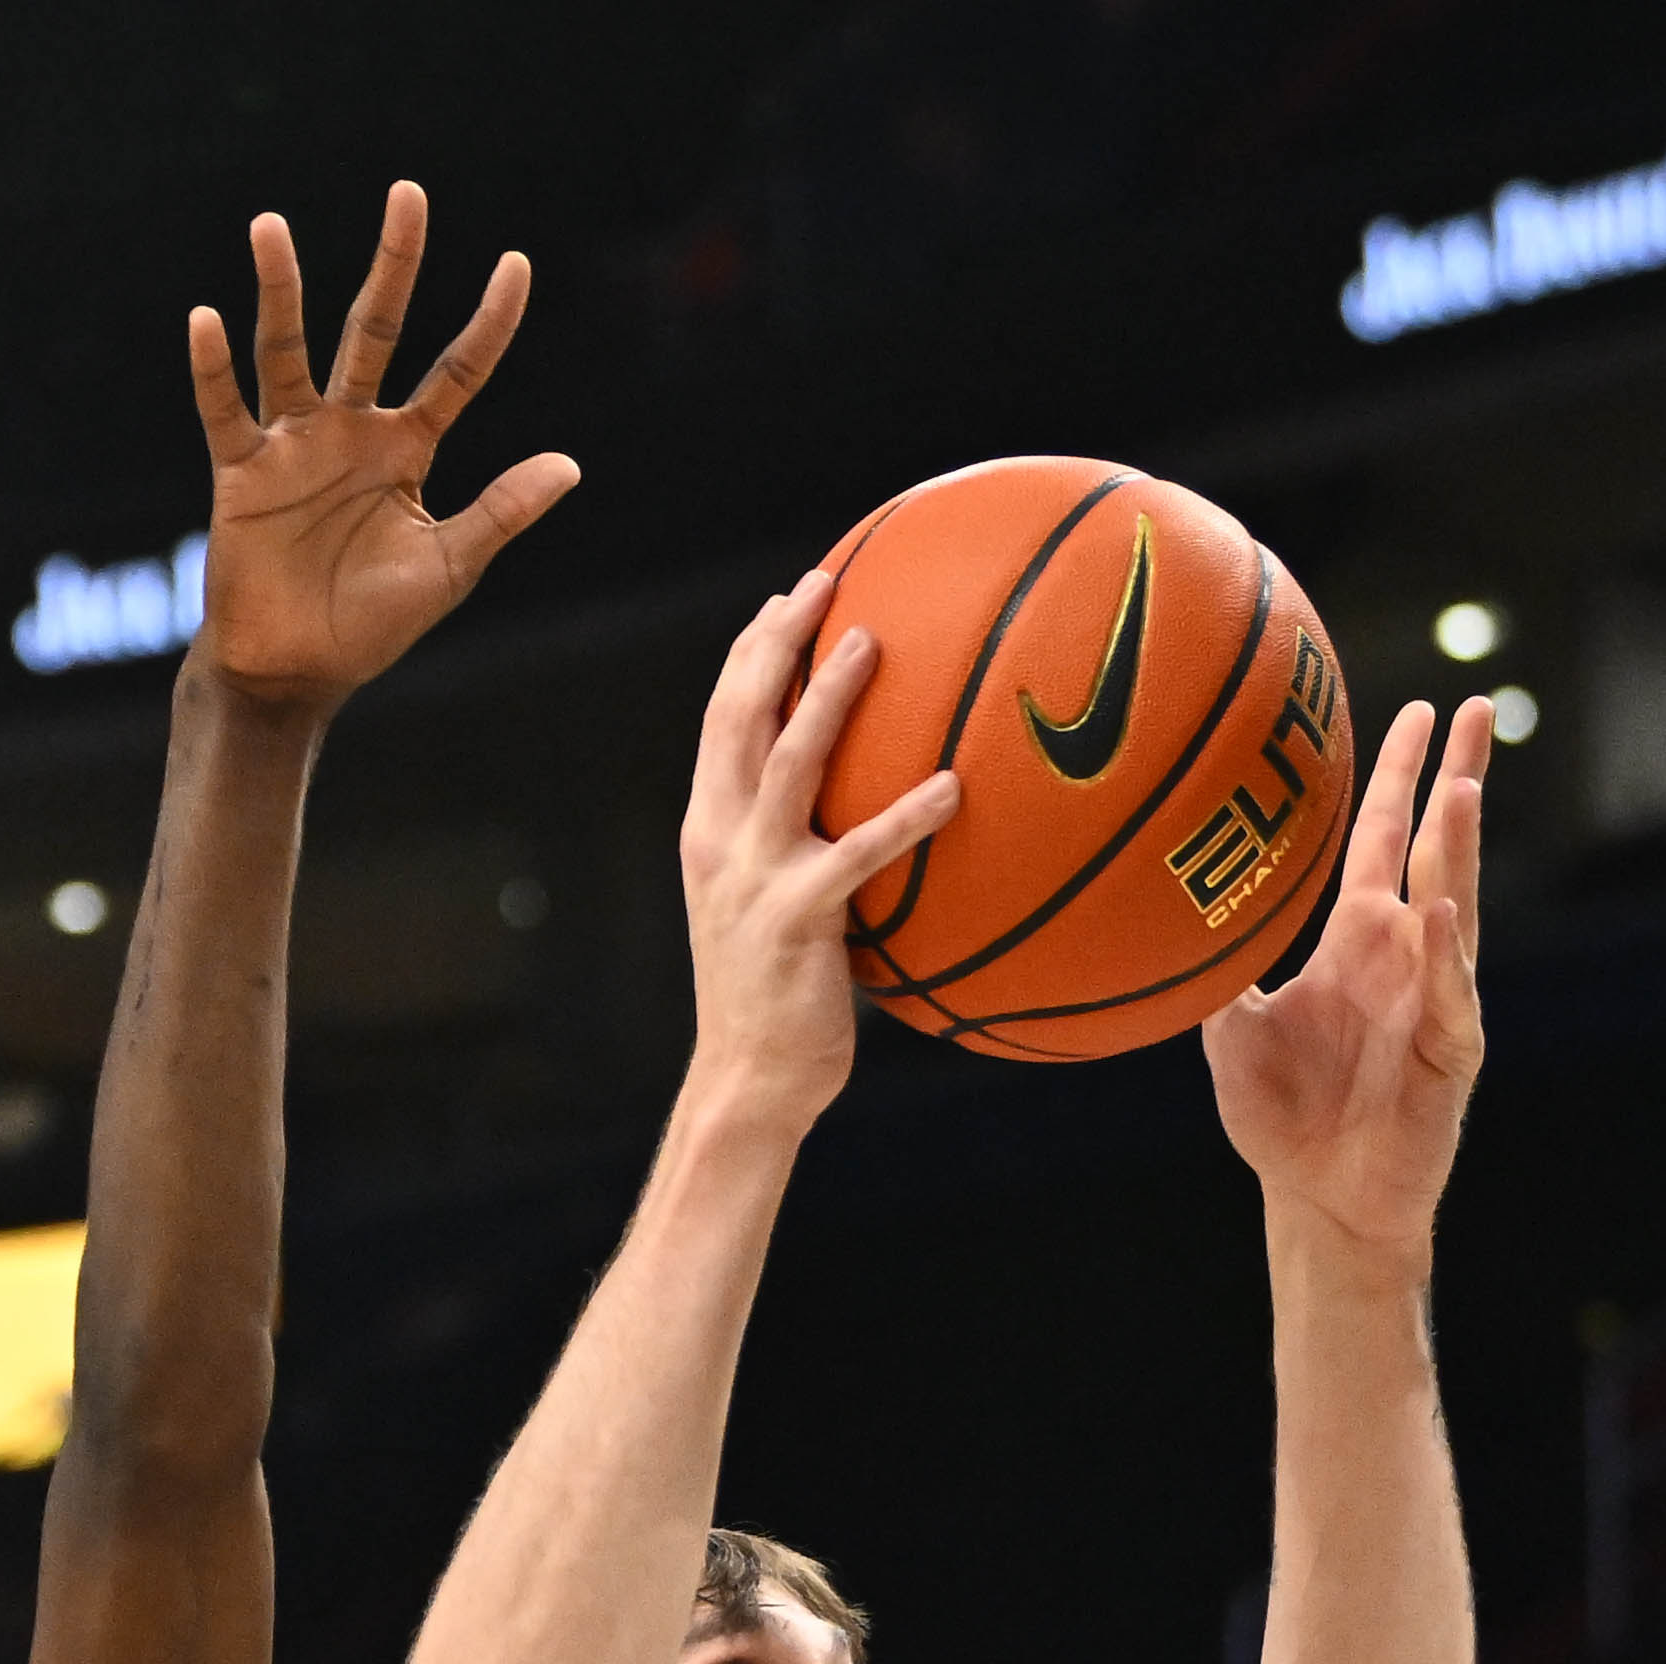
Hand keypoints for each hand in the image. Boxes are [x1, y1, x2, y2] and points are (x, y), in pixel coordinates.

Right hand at [186, 189, 578, 707]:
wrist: (298, 672)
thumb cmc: (372, 624)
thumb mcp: (450, 567)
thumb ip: (502, 511)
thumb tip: (571, 465)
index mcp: (407, 450)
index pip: (458, 371)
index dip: (489, 322)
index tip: (517, 264)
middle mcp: (351, 430)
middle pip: (374, 329)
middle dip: (394, 265)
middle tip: (409, 193)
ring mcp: (293, 444)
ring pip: (288, 350)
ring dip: (281, 291)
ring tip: (271, 226)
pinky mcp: (241, 472)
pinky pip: (225, 411)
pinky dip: (213, 370)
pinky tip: (208, 318)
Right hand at [677, 574, 956, 1124]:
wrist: (749, 1079)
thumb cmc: (779, 998)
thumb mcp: (777, 907)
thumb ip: (807, 851)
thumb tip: (876, 808)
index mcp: (711, 829)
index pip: (722, 719)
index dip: (751, 651)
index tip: (789, 597)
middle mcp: (720, 839)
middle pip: (738, 715)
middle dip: (775, 641)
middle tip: (824, 582)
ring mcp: (753, 876)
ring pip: (785, 763)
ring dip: (827, 697)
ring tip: (871, 642)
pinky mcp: (795, 919)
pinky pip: (859, 854)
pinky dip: (907, 816)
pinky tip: (955, 788)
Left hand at [1204, 696, 1490, 1270]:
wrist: (1320, 1202)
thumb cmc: (1281, 1118)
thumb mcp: (1230, 1029)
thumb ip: (1214, 965)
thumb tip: (1156, 903)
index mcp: (1359, 939)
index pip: (1384, 837)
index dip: (1402, 775)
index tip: (1421, 710)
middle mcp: (1406, 955)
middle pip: (1440, 848)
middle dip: (1461, 778)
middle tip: (1481, 706)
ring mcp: (1435, 999)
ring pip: (1455, 907)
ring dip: (1461, 850)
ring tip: (1465, 788)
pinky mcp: (1450, 1052)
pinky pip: (1449, 995)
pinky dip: (1443, 955)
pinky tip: (1433, 913)